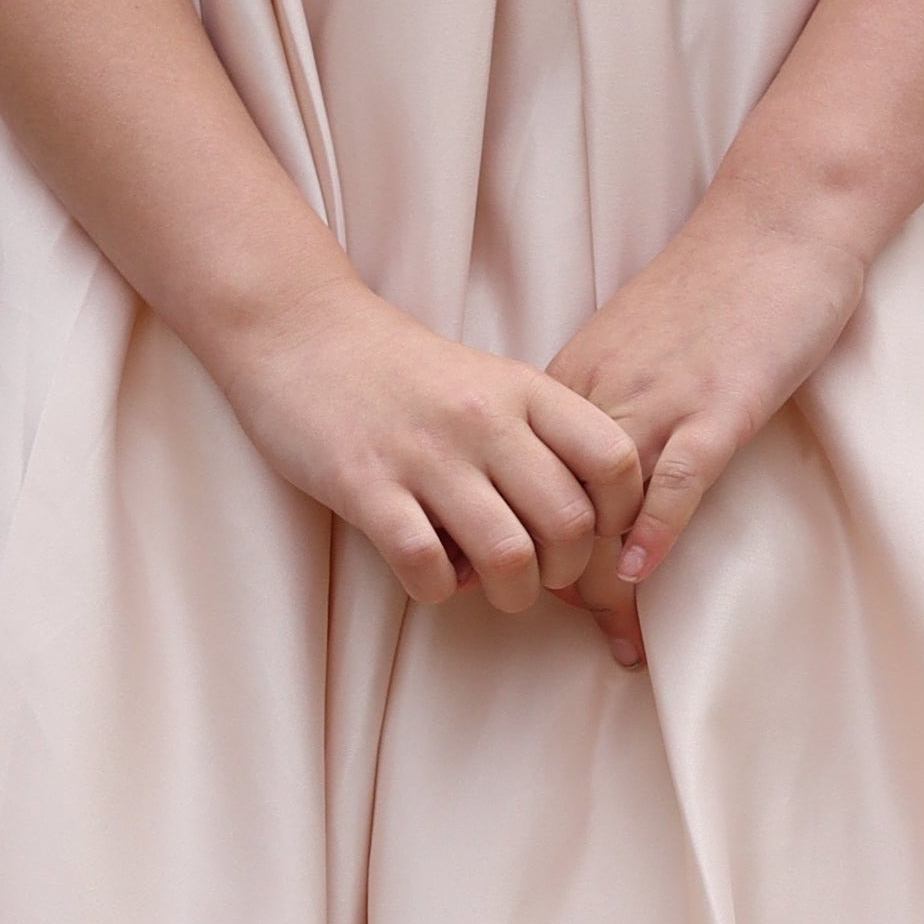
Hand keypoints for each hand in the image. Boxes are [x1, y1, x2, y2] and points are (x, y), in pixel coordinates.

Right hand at [219, 276, 645, 616]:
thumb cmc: (401, 370)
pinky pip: (427, 568)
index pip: (614, 460)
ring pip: (510, 557)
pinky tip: (430, 572)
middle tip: (541, 574)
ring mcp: (424, 454)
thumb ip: (536, 436)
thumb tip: (583, 524)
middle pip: (570, 524)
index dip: (622, 515)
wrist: (301, 330)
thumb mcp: (487, 381)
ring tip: (495, 587)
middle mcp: (483, 419)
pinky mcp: (364, 486)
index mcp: (522, 389)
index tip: (596, 535)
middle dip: (567, 573)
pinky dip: (438, 588)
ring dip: (511, 594)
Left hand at [548, 196, 867, 664]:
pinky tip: (642, 578)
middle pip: (558, 504)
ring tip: (617, 639)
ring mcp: (661, 398)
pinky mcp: (720, 403)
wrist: (778, 221)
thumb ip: (612, 403)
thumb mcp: (637, 345)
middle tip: (574, 636)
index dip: (525, 542)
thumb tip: (598, 474)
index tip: (529, 595)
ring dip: (606, 580)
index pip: (528, 482)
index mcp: (576, 381)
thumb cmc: (716, 283)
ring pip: (608, 504)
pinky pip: (676, 478)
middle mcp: (603, 392)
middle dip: (559, 579)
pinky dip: (656, 531)